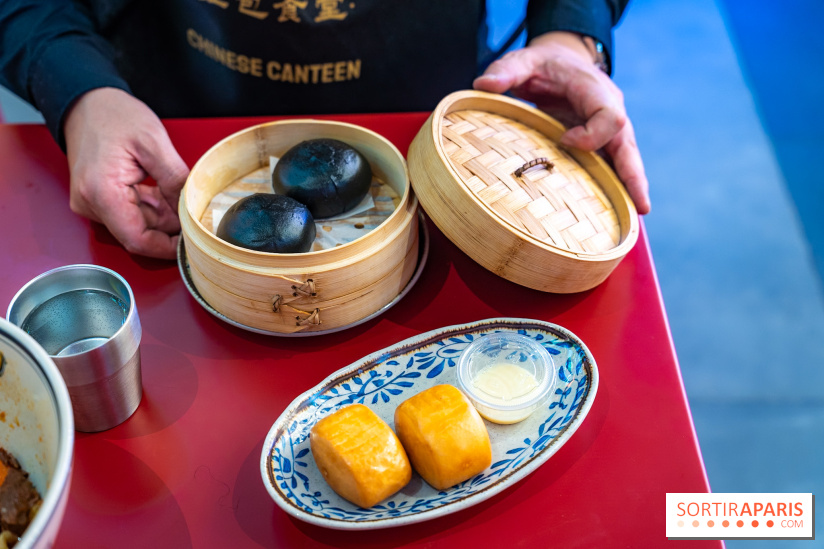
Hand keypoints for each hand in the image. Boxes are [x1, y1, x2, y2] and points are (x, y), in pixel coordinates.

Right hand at [63, 87, 189, 257]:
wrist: (86, 102)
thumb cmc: (113, 115)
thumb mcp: (154, 143)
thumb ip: (175, 180)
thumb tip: (190, 209)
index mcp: (101, 193)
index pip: (137, 240)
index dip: (167, 248)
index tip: (190, 245)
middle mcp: (90, 204)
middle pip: (139, 233)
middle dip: (170, 227)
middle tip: (195, 213)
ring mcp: (92, 203)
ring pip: (137, 224)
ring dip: (162, 215)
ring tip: (179, 193)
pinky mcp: (97, 198)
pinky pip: (131, 213)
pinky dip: (152, 207)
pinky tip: (164, 192)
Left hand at [473, 32, 649, 213]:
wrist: (561, 61)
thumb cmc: (543, 63)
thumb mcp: (524, 59)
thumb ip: (506, 69)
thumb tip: (482, 83)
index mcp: (595, 90)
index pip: (609, 115)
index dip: (591, 135)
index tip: (564, 141)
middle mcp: (609, 110)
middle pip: (628, 145)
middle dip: (633, 175)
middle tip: (640, 206)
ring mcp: (607, 130)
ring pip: (625, 160)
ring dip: (630, 188)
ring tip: (636, 218)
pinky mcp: (599, 143)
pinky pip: (611, 166)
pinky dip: (616, 188)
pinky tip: (617, 215)